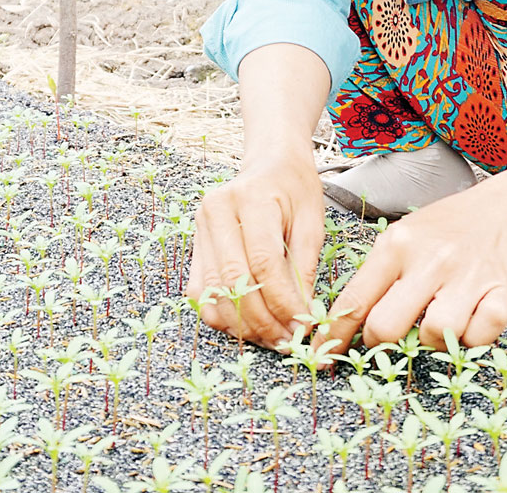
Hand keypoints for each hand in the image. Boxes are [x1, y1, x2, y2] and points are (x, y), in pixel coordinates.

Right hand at [186, 146, 324, 349]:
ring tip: (272, 338)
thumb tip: (301, 316)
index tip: (303, 325)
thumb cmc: (295, 189)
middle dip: (263, 320)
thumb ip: (304, 266)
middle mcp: (216, 212)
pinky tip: (250, 324)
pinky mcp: (194, 246)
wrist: (270, 164)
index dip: (282, 301)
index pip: (263, 262)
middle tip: (288, 341)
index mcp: (250, 198)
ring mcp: (199, 229)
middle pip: (234, 282)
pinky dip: (224, 316)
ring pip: (213, 293)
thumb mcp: (312, 220)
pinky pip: (202, 293)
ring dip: (242, 325)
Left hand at [317, 187, 506, 352]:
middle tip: (391, 334)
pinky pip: (477, 340)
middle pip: (386, 327)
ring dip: (431, 339)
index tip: (323, 358)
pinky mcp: (502, 296)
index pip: (355, 301)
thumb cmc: (440, 233)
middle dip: (381, 341)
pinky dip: (471, 338)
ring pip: (433, 336)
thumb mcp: (399, 239)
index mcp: (398, 245)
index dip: (335, 336)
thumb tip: (337, 328)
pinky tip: (469, 316)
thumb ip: (373, 279)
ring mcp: (468, 278)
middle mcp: (431, 261)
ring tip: (436, 317)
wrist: (497, 214)